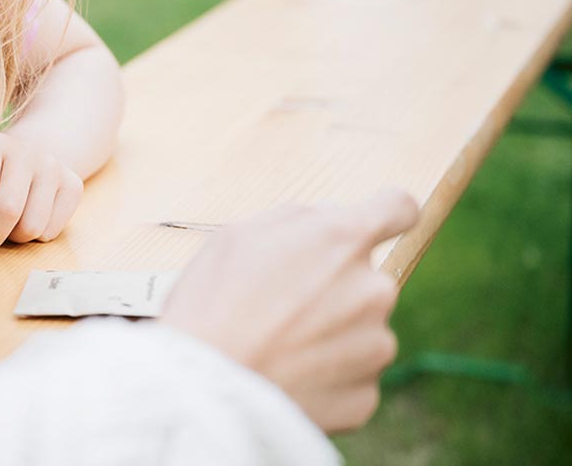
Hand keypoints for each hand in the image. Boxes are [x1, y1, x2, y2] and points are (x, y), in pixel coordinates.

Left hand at [0, 131, 82, 258]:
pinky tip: (30, 219)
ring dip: (15, 239)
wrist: (30, 155)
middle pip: (8, 210)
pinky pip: (52, 230)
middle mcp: (24, 150)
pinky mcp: (73, 183)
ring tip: (8, 227)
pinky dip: (36, 237)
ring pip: (32, 225)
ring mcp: (52, 166)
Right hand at [160, 188, 419, 432]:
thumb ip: (296, 218)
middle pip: (369, 280)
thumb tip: (326, 219)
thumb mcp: (238, 235)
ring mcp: (376, 346)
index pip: (399, 209)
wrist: (204, 389)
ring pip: (363, 331)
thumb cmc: (212, 303)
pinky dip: (327, 377)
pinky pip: (353, 377)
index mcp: (344, 239)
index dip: (386, 214)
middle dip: (336, 288)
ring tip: (278, 346)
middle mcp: (374, 289)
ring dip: (333, 335)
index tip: (371, 227)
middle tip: (283, 305)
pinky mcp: (366, 396)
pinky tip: (286, 376)